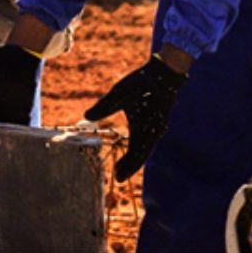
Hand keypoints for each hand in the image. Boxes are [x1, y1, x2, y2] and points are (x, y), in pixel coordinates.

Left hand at [84, 53, 188, 180]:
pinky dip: (141, 148)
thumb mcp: (119, 93)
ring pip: (146, 149)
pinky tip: (134, 147)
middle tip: (118, 178)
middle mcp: (154, 132)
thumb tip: (86, 116)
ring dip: (135, 158)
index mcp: (144, 129)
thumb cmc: (141, 83)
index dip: (127, 167)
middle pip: (141, 155)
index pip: (135, 155)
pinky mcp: (159, 121)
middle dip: (130, 166)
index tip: (118, 178)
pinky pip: (149, 140)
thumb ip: (104, 106)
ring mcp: (158, 128)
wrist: (165, 74)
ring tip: (122, 166)